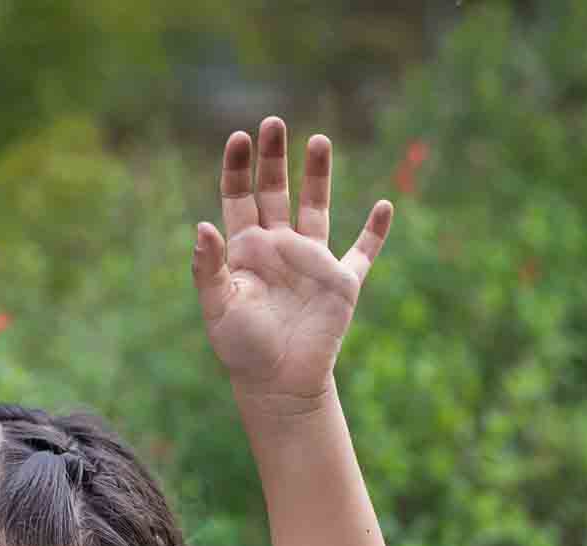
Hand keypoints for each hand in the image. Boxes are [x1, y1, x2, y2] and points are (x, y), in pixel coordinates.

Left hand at [191, 117, 391, 409]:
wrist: (277, 383)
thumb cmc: (241, 348)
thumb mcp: (217, 306)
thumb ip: (209, 267)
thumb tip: (202, 225)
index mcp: (245, 249)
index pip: (239, 197)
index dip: (238, 167)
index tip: (239, 138)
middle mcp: (279, 247)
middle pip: (275, 190)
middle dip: (275, 157)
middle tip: (274, 122)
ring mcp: (312, 261)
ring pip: (316, 207)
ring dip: (318, 175)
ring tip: (319, 140)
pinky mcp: (341, 282)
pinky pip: (362, 252)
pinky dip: (375, 232)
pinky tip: (384, 207)